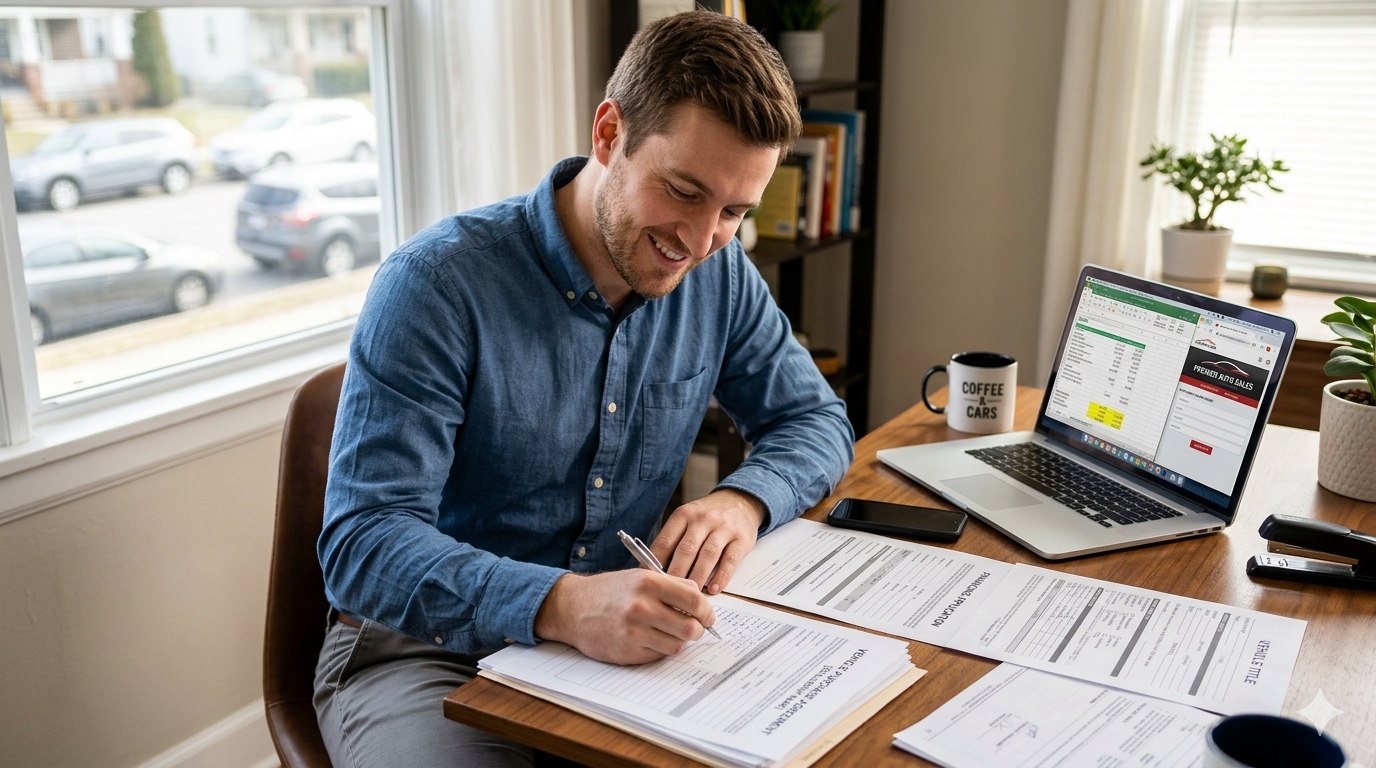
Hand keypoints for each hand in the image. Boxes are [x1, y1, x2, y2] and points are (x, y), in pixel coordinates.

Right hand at [532, 569, 714, 664]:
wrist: (573, 608)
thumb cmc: (610, 591)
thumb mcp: (640, 576)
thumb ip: (672, 585)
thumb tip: (700, 597)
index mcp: (649, 583)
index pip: (695, 600)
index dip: (707, 611)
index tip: (708, 617)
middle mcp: (642, 607)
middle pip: (691, 628)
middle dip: (697, 630)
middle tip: (694, 628)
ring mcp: (634, 632)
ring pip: (677, 645)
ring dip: (678, 641)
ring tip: (669, 633)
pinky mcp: (628, 652)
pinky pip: (659, 655)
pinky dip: (660, 649)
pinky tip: (651, 639)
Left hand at [651, 488, 765, 594]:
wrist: (740, 501)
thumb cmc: (707, 517)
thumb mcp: (687, 519)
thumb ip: (673, 540)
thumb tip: (655, 570)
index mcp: (684, 515)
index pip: (666, 540)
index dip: (656, 563)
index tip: (651, 580)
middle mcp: (703, 519)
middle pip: (686, 550)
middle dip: (676, 573)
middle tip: (669, 593)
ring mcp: (724, 528)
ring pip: (708, 555)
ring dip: (698, 577)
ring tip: (691, 595)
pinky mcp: (741, 539)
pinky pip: (730, 560)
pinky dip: (721, 576)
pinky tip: (714, 589)